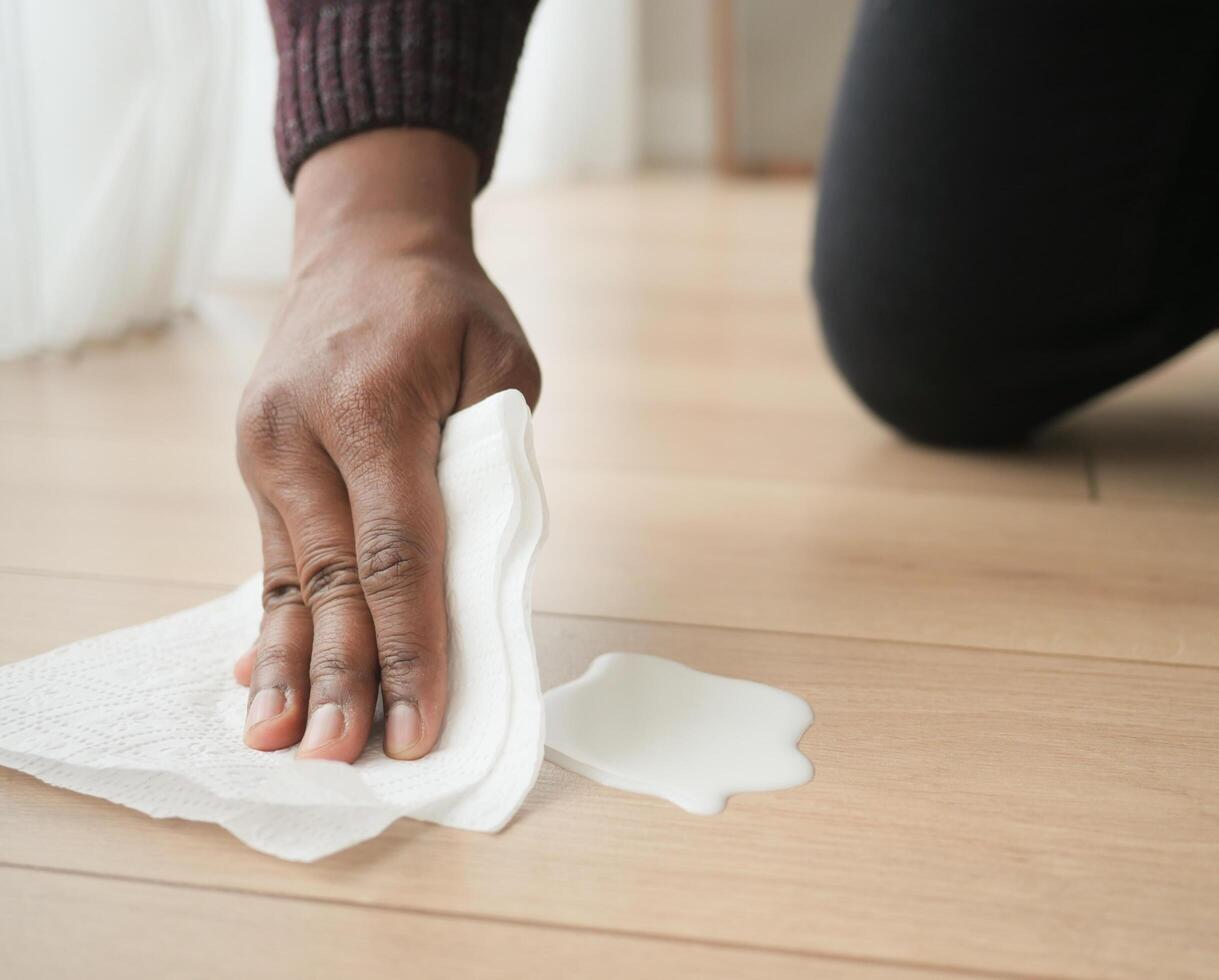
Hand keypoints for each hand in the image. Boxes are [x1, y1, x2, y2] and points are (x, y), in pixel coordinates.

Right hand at [232, 130, 539, 761]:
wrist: (365, 246)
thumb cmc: (449, 311)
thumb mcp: (500, 367)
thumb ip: (489, 468)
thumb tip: (471, 574)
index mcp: (371, 408)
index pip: (399, 554)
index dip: (413, 647)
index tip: (420, 722)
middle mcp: (303, 436)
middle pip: (333, 582)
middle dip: (344, 677)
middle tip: (345, 760)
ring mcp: (268, 450)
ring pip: (288, 581)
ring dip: (294, 668)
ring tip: (284, 745)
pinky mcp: (258, 465)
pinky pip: (270, 560)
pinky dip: (272, 625)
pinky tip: (260, 684)